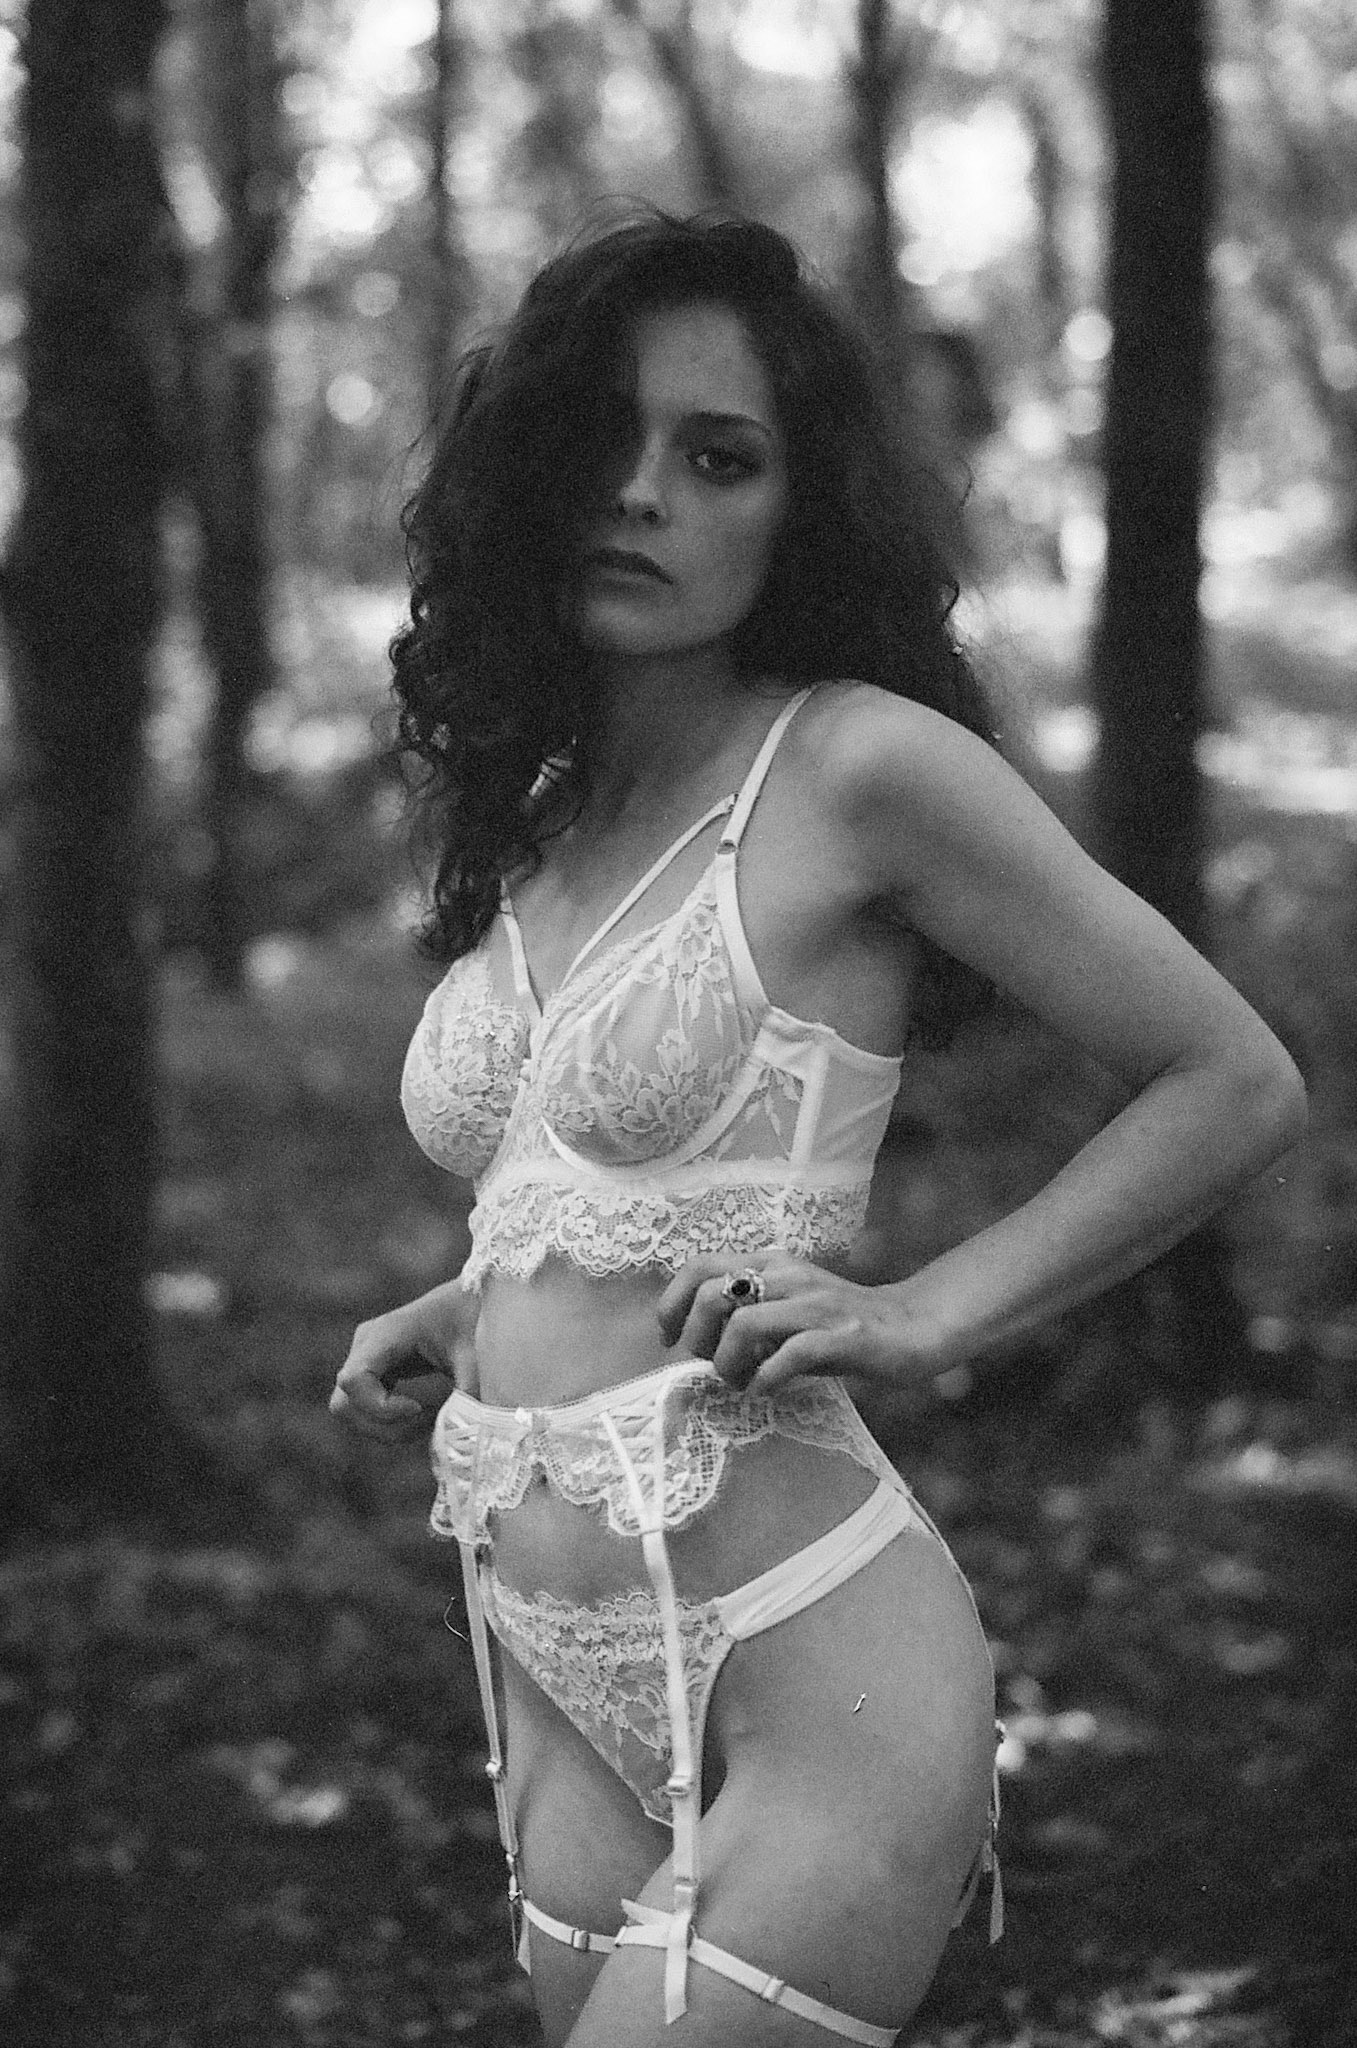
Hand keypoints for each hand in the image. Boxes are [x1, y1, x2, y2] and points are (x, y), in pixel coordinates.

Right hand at [329, 1299, 468, 1444]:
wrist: (471, 1304)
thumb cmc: (474, 1324)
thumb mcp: (477, 1358)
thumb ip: (469, 1395)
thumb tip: (461, 1438)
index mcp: (386, 1333)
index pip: (353, 1380)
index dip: (379, 1407)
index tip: (419, 1408)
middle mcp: (366, 1345)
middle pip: (344, 1403)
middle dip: (383, 1425)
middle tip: (429, 1420)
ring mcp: (365, 1358)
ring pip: (349, 1411)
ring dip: (387, 1427)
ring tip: (432, 1418)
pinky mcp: (373, 1372)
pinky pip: (363, 1409)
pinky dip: (390, 1423)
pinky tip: (426, 1414)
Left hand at [656, 1254, 945, 1396]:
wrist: (911, 1326)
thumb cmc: (840, 1324)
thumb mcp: (787, 1307)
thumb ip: (747, 1313)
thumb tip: (697, 1341)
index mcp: (770, 1264)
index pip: (700, 1266)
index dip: (671, 1303)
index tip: (668, 1338)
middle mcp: (788, 1276)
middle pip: (712, 1295)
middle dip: (698, 1338)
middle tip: (713, 1365)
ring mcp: (815, 1304)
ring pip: (744, 1324)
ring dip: (728, 1363)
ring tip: (739, 1382)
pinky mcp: (841, 1335)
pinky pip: (788, 1355)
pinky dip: (766, 1379)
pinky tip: (767, 1390)